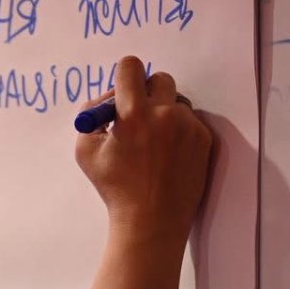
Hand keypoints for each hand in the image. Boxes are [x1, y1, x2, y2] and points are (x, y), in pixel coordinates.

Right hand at [73, 57, 213, 244]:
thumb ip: (91, 117)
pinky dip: (179, 132)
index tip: (123, 90)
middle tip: (138, 114)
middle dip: (147, 92)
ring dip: (164, 113)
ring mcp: (188, 126)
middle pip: (159, 78)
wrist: (151, 221)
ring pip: (177, 102)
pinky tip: (168, 156)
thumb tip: (107, 101)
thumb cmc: (115, 188)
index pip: (131, 67)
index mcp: (133, 114)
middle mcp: (165, 114)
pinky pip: (190, 122)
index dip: (124, 76)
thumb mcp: (86, 151)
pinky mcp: (204, 139)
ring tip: (154, 142)